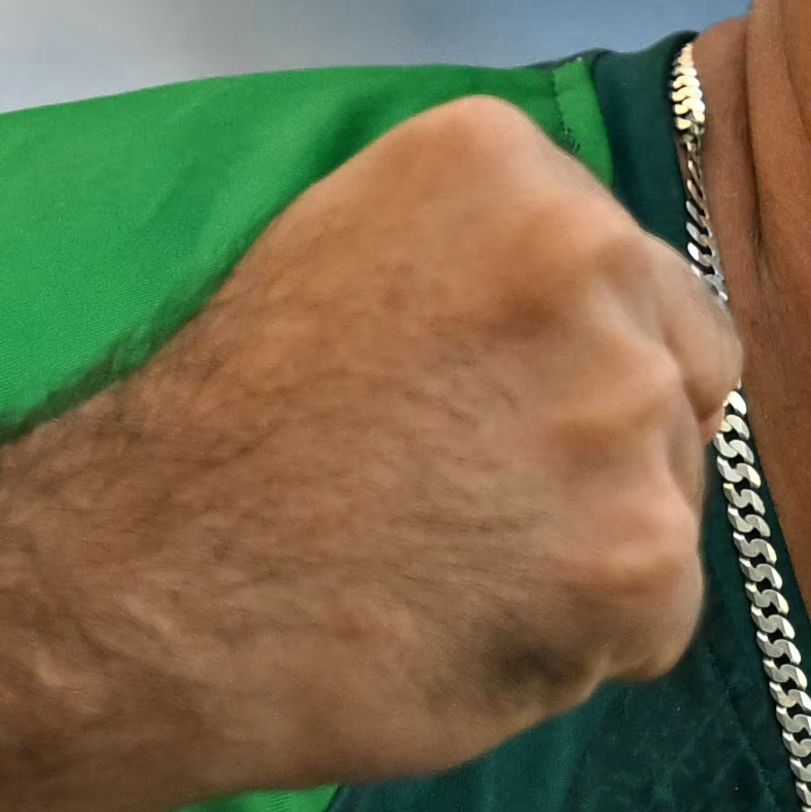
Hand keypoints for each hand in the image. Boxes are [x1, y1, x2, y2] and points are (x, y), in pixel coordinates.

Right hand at [34, 98, 733, 794]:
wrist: (135, 591)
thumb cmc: (230, 433)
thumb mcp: (350, 254)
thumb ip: (493, 260)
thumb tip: (616, 305)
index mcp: (507, 165)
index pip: (635, 280)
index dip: (566, 366)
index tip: (462, 409)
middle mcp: (584, 255)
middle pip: (675, 379)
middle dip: (596, 448)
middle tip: (452, 495)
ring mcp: (617, 405)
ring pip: (669, 498)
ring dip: (586, 549)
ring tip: (443, 563)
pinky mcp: (635, 549)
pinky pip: (661, 614)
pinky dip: (586, 645)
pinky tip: (469, 627)